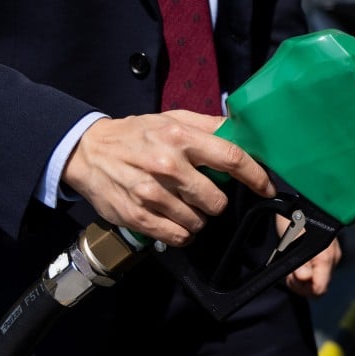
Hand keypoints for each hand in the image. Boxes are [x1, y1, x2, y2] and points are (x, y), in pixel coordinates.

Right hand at [63, 110, 274, 246]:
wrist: (88, 151)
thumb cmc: (137, 134)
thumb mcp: (172, 118)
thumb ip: (209, 125)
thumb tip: (243, 130)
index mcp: (180, 137)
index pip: (231, 158)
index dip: (255, 176)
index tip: (266, 187)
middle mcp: (167, 165)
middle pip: (216, 200)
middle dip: (216, 201)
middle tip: (203, 194)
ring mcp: (151, 193)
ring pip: (198, 221)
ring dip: (197, 218)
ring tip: (182, 205)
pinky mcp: (138, 216)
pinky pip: (178, 236)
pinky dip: (182, 233)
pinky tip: (174, 221)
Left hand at [275, 215, 341, 297]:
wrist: (299, 201)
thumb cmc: (294, 217)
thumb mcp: (291, 240)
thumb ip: (300, 262)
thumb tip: (305, 278)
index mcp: (326, 256)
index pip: (320, 288)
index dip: (303, 288)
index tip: (291, 278)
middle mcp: (334, 258)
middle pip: (319, 287)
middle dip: (301, 284)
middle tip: (289, 272)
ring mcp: (334, 256)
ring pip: (318, 281)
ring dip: (303, 279)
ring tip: (292, 267)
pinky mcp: (330, 254)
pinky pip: (320, 272)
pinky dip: (308, 272)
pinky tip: (299, 263)